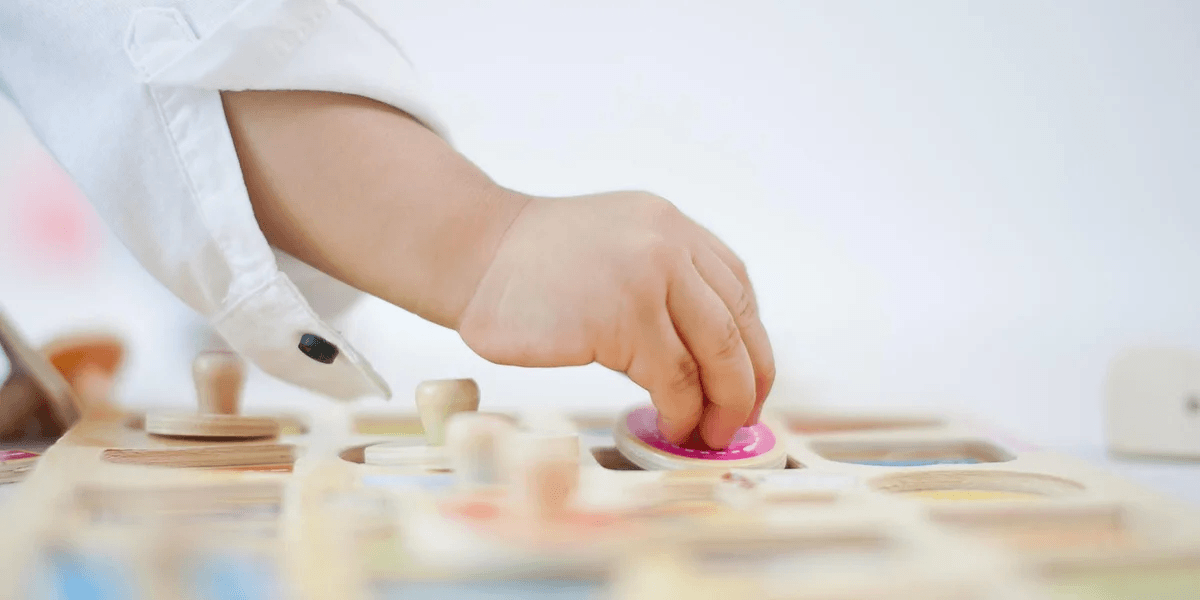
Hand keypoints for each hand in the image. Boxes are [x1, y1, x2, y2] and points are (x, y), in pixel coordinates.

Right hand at [458, 192, 774, 448]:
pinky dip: (680, 412)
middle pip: (737, 327)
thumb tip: (708, 360)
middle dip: (744, 386)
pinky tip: (670, 425)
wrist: (472, 253)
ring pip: (713, 357)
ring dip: (717, 406)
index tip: (747, 385)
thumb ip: (664, 282)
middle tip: (736, 422)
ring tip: (703, 434)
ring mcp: (649, 278)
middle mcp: (670, 245)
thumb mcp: (616, 247)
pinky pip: (673, 379)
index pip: (739, 291)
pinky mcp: (623, 318)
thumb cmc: (532, 265)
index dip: (751, 346)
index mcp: (672, 226)